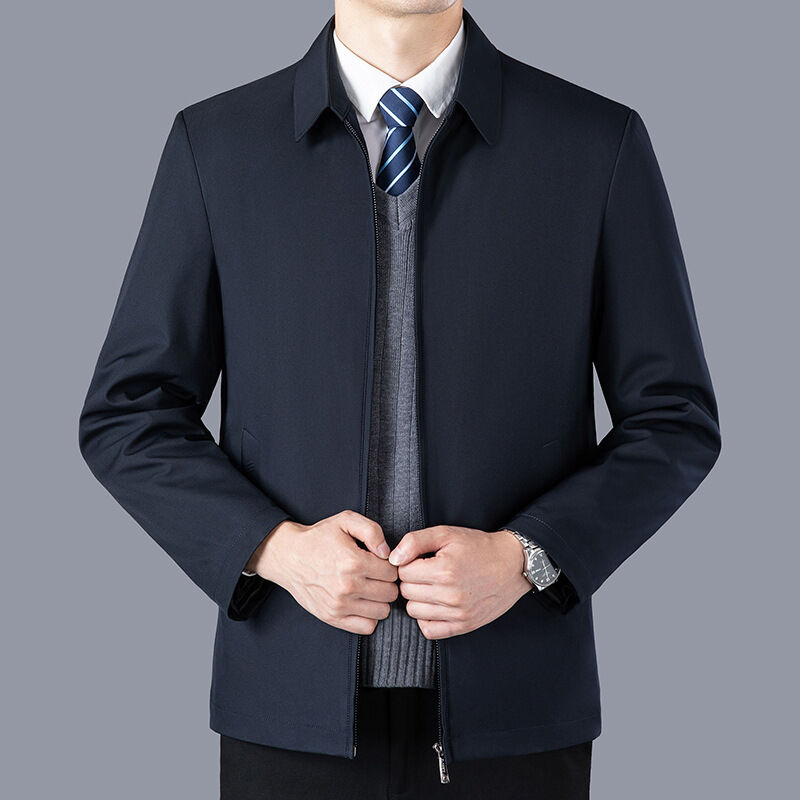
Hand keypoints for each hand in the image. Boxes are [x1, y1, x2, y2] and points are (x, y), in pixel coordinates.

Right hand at [248, 511, 398, 633]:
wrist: (289, 556)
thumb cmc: (319, 538)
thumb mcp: (345, 520)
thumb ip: (372, 531)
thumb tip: (388, 553)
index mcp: (354, 562)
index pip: (392, 573)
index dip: (389, 566)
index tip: (380, 563)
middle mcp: (348, 586)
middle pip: (390, 593)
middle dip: (387, 583)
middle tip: (376, 575)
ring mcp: (339, 605)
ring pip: (382, 612)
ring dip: (379, 600)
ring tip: (369, 589)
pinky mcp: (332, 617)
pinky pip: (366, 627)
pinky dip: (369, 617)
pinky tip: (361, 602)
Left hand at [389, 526, 530, 639]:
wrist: (512, 564)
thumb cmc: (479, 547)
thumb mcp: (447, 534)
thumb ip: (415, 541)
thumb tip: (393, 557)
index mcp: (443, 570)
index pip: (403, 572)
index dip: (408, 563)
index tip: (419, 560)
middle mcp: (450, 595)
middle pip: (406, 592)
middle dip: (411, 580)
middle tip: (425, 572)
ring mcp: (457, 613)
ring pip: (414, 611)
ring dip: (418, 598)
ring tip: (432, 586)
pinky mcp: (464, 625)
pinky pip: (429, 631)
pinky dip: (427, 619)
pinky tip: (435, 604)